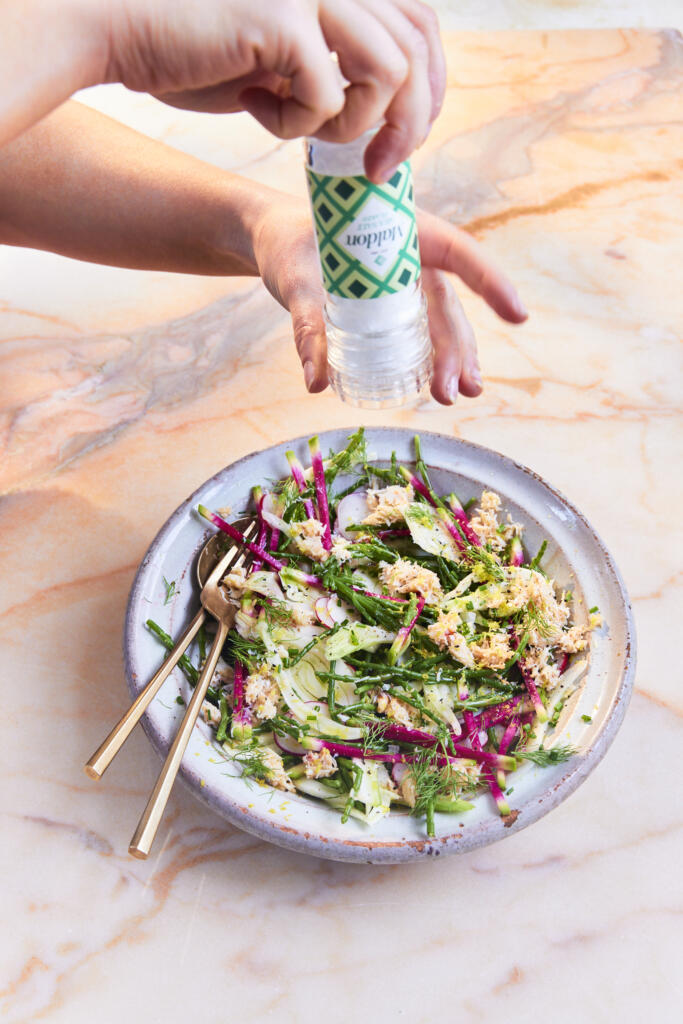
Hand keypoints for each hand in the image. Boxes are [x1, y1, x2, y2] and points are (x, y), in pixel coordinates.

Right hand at [103, 0, 445, 180]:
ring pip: (388, 71)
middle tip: (376, 168)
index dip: (429, 87)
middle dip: (409, 123)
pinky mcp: (283, 17)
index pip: (422, 25)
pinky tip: (257, 107)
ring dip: (352, 122)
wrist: (124, 28)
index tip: (403, 139)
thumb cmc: (203, 49)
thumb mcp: (287, 53)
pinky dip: (298, 124)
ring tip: (303, 128)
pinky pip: (328, 95)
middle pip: (416, 51)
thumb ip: (341, 62)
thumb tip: (399, 108)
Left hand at [252, 198, 527, 402]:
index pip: (458, 253)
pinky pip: (419, 336)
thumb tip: (316, 381)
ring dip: (452, 361)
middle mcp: (412, 259)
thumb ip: (308, 325)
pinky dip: (430, 362)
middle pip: (446, 305)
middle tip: (454, 389)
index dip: (489, 282)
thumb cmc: (289, 244)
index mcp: (402, 231)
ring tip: (459, 394)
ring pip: (439, 325)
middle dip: (457, 349)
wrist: (276, 241)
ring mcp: (405, 286)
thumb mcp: (294, 279)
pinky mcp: (392, 310)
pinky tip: (440, 388)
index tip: (517, 314)